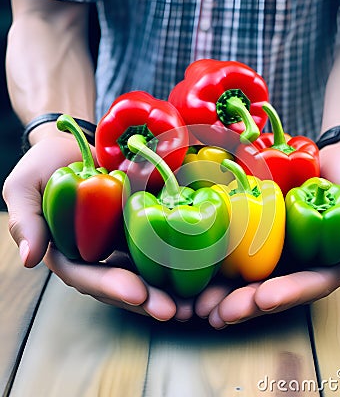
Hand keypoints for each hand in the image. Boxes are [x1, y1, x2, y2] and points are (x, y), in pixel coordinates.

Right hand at [2, 137, 192, 321]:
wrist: (81, 142)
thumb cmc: (50, 164)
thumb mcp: (26, 186)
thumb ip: (26, 219)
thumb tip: (30, 258)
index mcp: (71, 252)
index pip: (88, 277)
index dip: (111, 287)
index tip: (137, 293)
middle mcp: (100, 254)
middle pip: (124, 283)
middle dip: (148, 300)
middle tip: (174, 310)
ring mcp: (124, 243)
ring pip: (147, 272)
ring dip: (169, 291)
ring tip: (192, 304)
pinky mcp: (144, 227)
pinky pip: (162, 246)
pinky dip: (180, 261)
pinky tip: (200, 272)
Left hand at [195, 140, 339, 328]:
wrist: (328, 156)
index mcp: (325, 263)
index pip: (306, 285)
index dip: (285, 294)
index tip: (263, 299)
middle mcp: (295, 262)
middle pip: (270, 289)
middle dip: (244, 304)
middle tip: (217, 314)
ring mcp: (273, 249)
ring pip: (246, 277)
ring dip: (222, 293)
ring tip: (199, 305)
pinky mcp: (253, 232)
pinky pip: (234, 249)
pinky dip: (214, 261)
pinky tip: (193, 270)